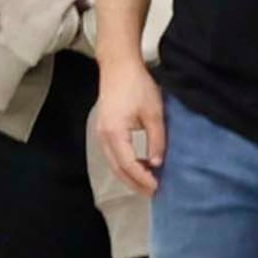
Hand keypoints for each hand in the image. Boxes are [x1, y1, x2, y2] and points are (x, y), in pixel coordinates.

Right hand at [91, 61, 165, 195]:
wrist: (119, 65)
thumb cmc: (137, 85)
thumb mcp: (154, 113)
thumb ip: (157, 140)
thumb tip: (157, 163)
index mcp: (114, 134)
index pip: (128, 164)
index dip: (142, 178)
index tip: (157, 186)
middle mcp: (103, 137)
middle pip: (118, 169)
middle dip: (135, 183)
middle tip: (153, 192)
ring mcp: (101, 134)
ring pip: (114, 164)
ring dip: (130, 175)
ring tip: (148, 182)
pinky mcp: (104, 129)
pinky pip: (113, 154)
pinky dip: (125, 164)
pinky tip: (139, 164)